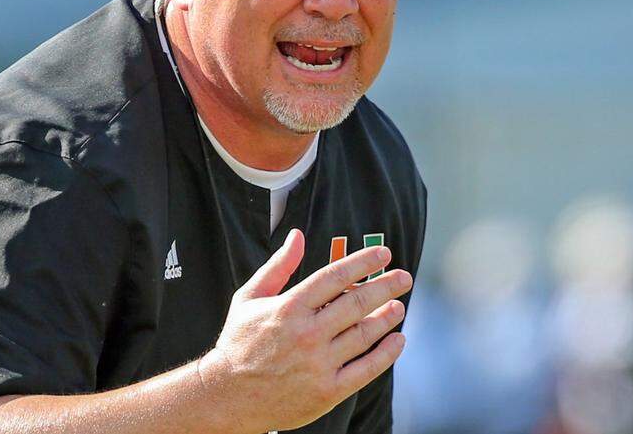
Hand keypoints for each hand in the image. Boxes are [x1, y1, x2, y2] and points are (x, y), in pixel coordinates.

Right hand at [198, 228, 411, 431]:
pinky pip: (367, 369)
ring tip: (398, 306)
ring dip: (388, 317)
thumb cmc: (239, 342)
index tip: (384, 254)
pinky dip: (387, 353)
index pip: (335, 276)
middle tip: (404, 277)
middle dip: (386, 286)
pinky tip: (397, 339)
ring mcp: (319, 364)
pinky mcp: (328, 391)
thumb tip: (297, 235)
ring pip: (365, 334)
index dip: (363, 262)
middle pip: (357, 302)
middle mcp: (307, 333)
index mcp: (288, 307)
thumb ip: (278, 266)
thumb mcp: (249, 297)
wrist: (228, 396)